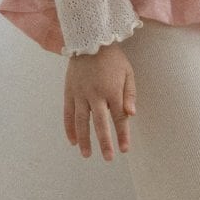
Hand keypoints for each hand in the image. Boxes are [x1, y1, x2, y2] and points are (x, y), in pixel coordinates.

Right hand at [63, 42, 135, 159]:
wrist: (89, 41)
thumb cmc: (113, 59)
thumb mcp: (128, 73)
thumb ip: (130, 94)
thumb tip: (131, 114)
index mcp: (112, 90)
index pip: (119, 118)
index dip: (122, 135)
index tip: (124, 149)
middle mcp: (95, 94)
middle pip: (100, 123)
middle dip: (104, 142)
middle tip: (108, 158)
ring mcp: (80, 94)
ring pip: (81, 121)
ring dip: (84, 139)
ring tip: (86, 154)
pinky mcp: (69, 92)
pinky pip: (68, 113)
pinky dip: (69, 128)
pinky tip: (72, 140)